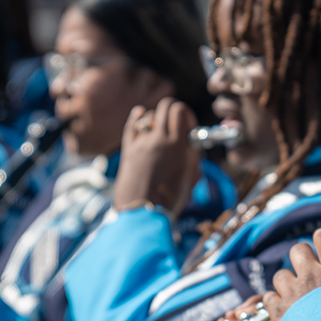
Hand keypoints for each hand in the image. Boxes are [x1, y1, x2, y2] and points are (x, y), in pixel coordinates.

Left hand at [113, 98, 200, 214]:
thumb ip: (193, 158)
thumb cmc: (170, 201)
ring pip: (148, 115)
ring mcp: (141, 143)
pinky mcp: (128, 150)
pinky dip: (137, 117)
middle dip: (172, 110)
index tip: (188, 125)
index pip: (180, 110)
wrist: (143, 214)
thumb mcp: (190, 178)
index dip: (186, 113)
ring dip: (156, 118)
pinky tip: (140, 116)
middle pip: (165, 106)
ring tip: (158, 130)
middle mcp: (158, 139)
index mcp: (177, 145)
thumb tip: (192, 146)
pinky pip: (131, 125)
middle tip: (175, 122)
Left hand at [262, 227, 320, 320]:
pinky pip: (269, 297)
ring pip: (281, 274)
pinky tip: (287, 315)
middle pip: (298, 250)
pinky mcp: (277, 312)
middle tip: (313, 279)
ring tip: (300, 301)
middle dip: (303, 261)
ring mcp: (292, 293)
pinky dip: (275, 304)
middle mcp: (311, 276)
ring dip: (288, 284)